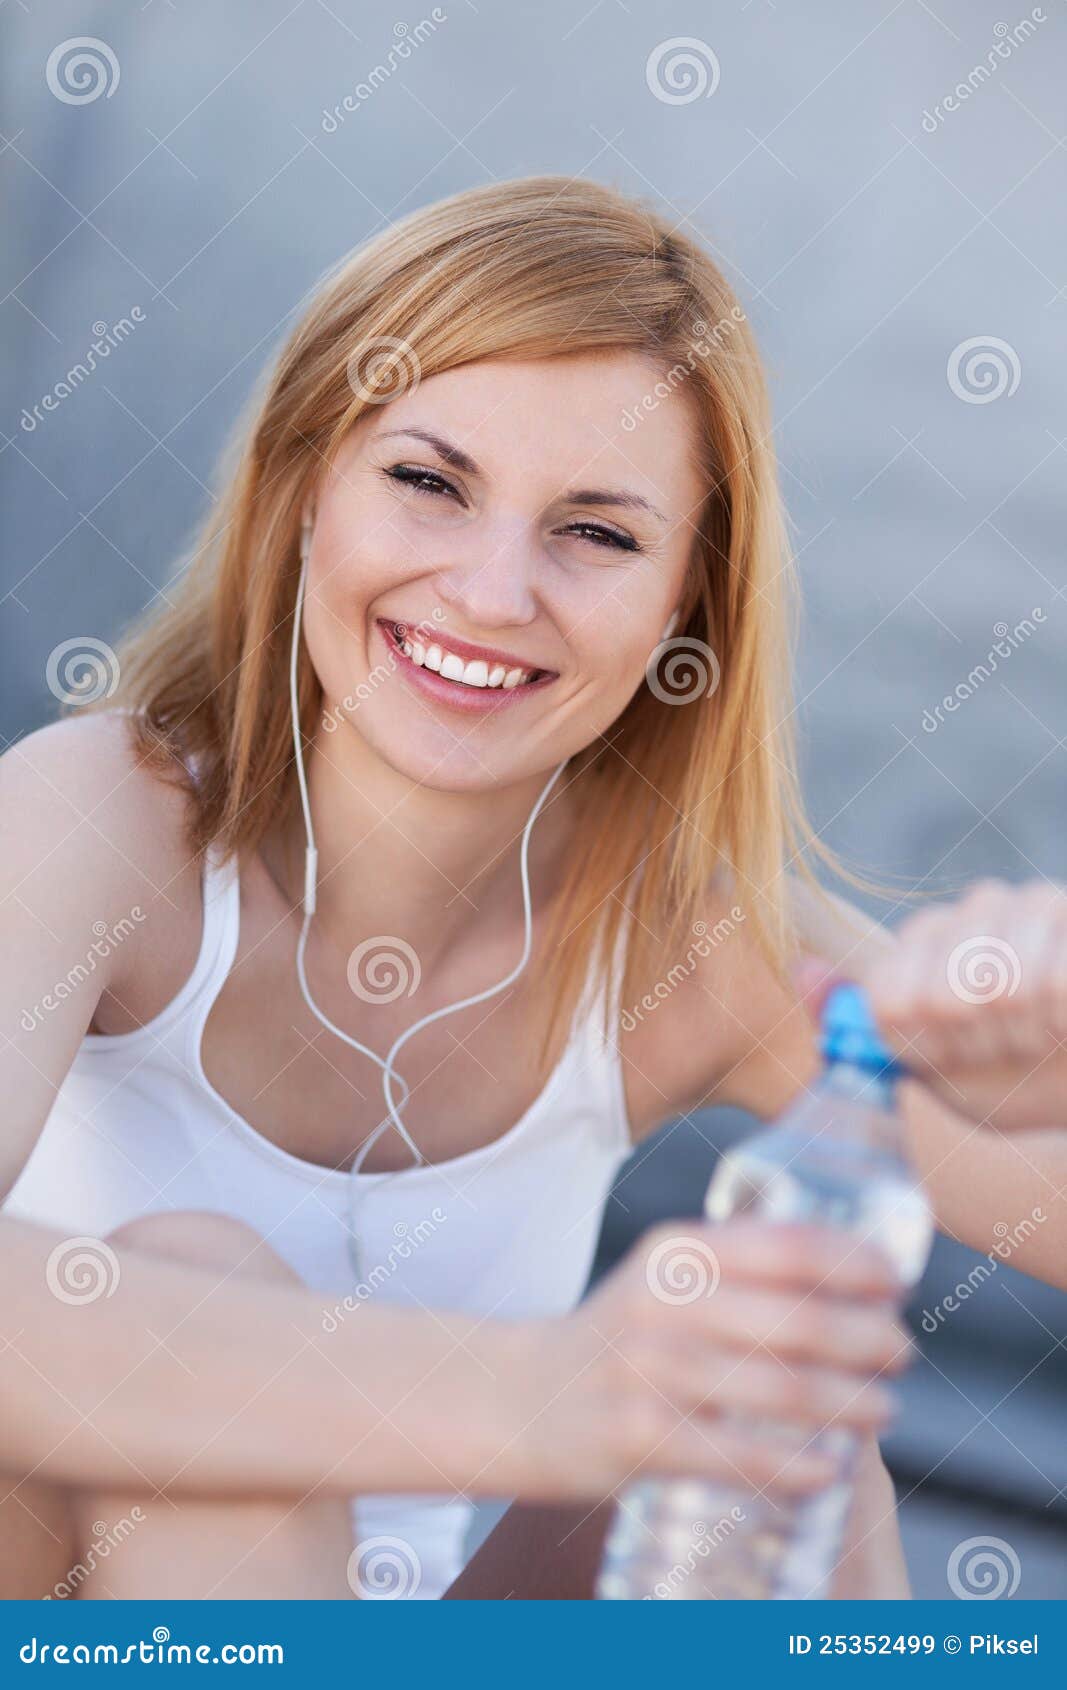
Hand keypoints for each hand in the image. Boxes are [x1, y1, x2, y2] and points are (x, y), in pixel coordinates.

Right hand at [510, 1217, 910, 1501]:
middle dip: (868, 1339)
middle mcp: (664, 1301)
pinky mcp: (639, 1437)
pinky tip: (830, 1469)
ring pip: (780, 1389)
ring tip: (884, 1409)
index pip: (789, 1245)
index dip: (857, 1264)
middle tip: (902, 1353)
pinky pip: (738, 1455)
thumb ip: (737, 1269)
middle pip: (798, 1320)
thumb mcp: (664, 1278)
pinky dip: (796, 1465)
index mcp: (678, 1251)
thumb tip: (851, 1278)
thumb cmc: (619, 1339)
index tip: (898, 1285)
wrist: (520, 1398)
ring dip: (851, 1403)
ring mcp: (650, 1370)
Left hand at [805, 880, 1066, 1132]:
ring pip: (1001, 988)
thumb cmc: (1017, 1079)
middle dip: (980, 1045)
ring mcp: (1032, 904)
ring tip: (1046, 1037)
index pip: (891, 1000)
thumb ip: (858, 1022)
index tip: (955, 1056)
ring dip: (1026, 1036)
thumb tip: (801, 967)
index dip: (926, 1046)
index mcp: (926, 940)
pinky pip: (1054, 984)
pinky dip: (1064, 1024)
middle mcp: (975, 907)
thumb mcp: (934, 1068)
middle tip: (1009, 1049)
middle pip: (944, 998)